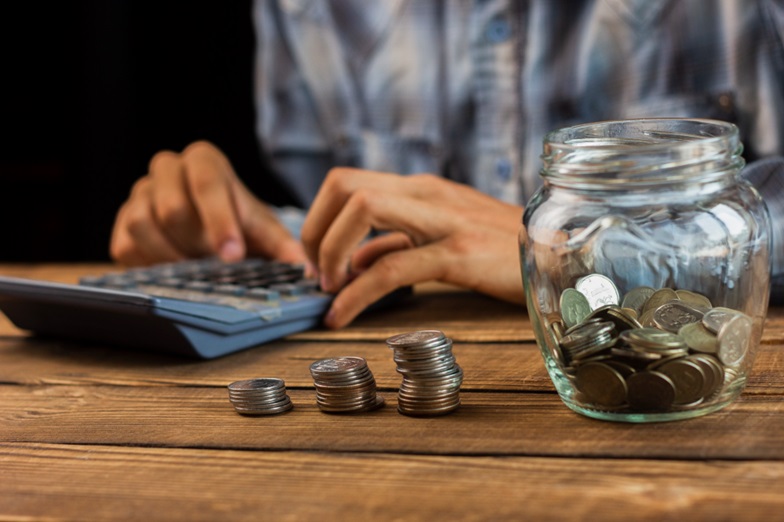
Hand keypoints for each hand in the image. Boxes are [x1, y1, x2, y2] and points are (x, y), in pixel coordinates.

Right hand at [110, 141, 305, 265]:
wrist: (208, 227)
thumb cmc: (238, 222)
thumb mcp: (263, 229)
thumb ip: (284, 246)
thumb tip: (306, 271)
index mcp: (204, 161)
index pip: (208, 182)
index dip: (219, 221)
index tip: (233, 255)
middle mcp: (167, 169)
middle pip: (171, 206)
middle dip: (196, 242)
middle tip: (216, 265)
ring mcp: (139, 194)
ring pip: (143, 224)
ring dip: (172, 255)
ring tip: (196, 269)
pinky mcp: (122, 222)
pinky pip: (126, 245)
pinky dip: (151, 265)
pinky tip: (174, 272)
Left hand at [301, 168, 525, 327]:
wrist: (563, 255)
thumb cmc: (504, 248)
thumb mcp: (445, 235)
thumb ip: (400, 241)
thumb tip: (354, 260)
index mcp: (420, 189)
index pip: (346, 182)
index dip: (317, 218)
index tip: (315, 258)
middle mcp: (426, 193)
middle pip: (344, 186)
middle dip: (313, 232)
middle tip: (314, 273)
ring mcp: (443, 219)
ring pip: (361, 211)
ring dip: (328, 254)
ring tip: (326, 291)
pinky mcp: (459, 253)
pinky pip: (392, 267)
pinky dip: (356, 294)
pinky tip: (341, 316)